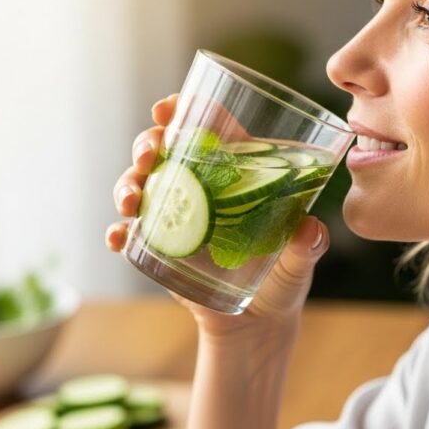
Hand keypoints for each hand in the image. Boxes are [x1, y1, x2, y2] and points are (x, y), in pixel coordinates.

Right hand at [105, 94, 330, 340]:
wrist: (258, 321)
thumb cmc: (284, 276)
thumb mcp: (300, 259)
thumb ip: (307, 245)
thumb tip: (309, 230)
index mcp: (237, 171)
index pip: (209, 126)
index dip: (185, 109)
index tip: (167, 108)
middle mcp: (201, 186)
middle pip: (164, 148)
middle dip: (147, 142)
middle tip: (148, 154)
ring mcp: (176, 214)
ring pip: (140, 184)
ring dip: (127, 185)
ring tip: (132, 201)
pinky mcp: (160, 247)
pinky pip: (129, 233)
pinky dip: (118, 232)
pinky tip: (119, 237)